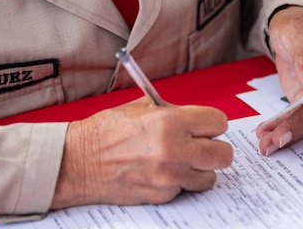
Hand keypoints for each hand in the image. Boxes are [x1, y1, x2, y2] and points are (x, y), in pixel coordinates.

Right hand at [52, 98, 232, 207]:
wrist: (79, 162)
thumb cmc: (104, 132)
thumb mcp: (140, 107)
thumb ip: (173, 111)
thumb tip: (195, 118)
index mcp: (169, 122)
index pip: (218, 122)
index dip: (212, 123)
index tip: (206, 125)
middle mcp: (173, 150)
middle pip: (224, 155)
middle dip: (215, 147)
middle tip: (201, 144)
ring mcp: (169, 177)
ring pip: (210, 176)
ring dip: (199, 168)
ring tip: (181, 159)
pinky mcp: (162, 195)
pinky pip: (186, 189)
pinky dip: (180, 181)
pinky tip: (162, 171)